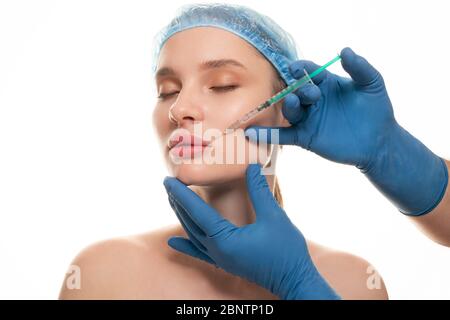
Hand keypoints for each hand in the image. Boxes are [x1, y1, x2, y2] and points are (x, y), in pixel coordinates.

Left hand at [163, 164, 339, 299]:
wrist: (294, 279)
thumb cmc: (286, 250)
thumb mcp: (274, 216)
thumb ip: (259, 191)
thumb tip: (252, 166)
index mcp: (225, 239)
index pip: (197, 212)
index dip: (182, 194)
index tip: (169, 180)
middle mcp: (217, 250)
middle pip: (190, 223)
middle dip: (178, 202)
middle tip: (168, 184)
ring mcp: (219, 258)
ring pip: (193, 235)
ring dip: (181, 217)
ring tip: (172, 200)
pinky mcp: (224, 262)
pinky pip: (199, 252)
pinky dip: (185, 245)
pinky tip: (171, 241)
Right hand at [246, 47, 447, 215]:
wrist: (379, 142)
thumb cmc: (377, 110)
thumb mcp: (372, 84)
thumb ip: (360, 67)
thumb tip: (345, 50)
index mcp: (325, 83)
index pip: (308, 71)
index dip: (301, 68)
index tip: (298, 68)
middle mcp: (313, 100)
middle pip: (296, 89)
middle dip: (299, 88)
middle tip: (311, 93)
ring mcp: (307, 119)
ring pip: (289, 110)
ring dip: (288, 105)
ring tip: (293, 103)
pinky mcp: (305, 137)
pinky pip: (283, 135)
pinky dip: (267, 134)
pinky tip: (252, 133)